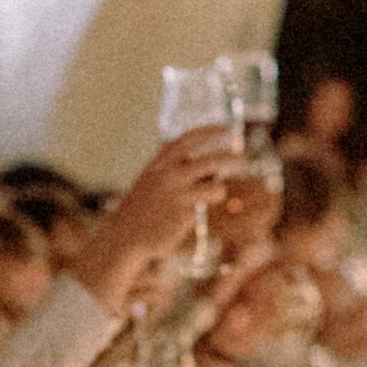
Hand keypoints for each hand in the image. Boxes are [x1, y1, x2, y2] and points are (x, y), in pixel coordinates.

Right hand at [71, 131, 231, 309]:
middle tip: (243, 160)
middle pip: (211, 161)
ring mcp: (177, 195)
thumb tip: (212, 170)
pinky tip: (191, 215)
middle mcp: (169, 175)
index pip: (188, 139)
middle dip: (230, 158)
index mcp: (159, 163)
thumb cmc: (140, 209)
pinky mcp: (184, 215)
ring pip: (215, 187)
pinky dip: (203, 210)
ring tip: (214, 195)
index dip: (209, 132)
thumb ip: (175, 171)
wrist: (124, 237)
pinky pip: (205, 209)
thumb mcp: (151, 181)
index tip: (226, 129)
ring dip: (219, 190)